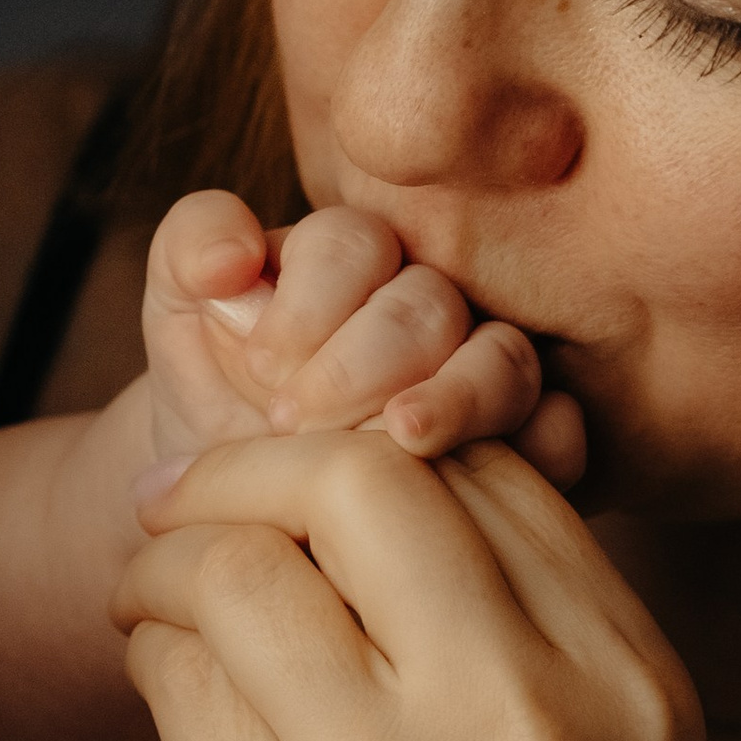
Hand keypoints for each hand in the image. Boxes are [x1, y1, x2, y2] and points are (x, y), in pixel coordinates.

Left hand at [109, 435, 740, 740]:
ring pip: (235, 569)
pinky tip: (155, 680)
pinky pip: (175, 683)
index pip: (478, 467)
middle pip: (355, 479)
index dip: (351, 444)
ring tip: (150, 600)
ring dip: (161, 561)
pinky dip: (144, 656)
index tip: (281, 476)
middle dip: (238, 465)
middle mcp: (533, 731)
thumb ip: (506, 634)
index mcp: (630, 690)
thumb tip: (332, 475)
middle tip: (178, 505)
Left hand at [142, 195, 584, 479]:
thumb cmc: (212, 387)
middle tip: (293, 423)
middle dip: (362, 363)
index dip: (310, 301)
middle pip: (429, 306)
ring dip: (453, 400)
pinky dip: (539, 448)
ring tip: (397, 439)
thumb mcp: (178, 311)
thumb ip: (191, 249)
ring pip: (506, 363)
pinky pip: (563, 432)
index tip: (260, 362)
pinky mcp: (527, 443)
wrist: (238, 495)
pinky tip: (486, 474)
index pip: (354, 244)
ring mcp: (486, 370)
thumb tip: (236, 253)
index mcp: (351, 256)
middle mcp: (431, 302)